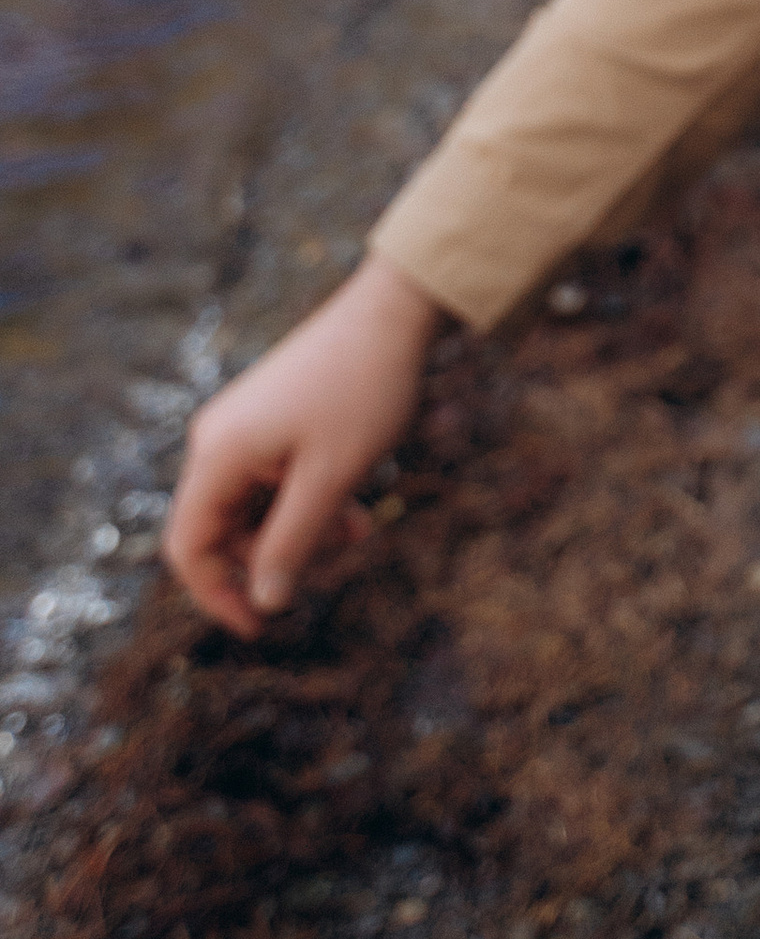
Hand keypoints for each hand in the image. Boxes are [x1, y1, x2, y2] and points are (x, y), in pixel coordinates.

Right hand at [163, 253, 448, 634]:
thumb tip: (265, 601)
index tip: (260, 626)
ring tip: (361, 526)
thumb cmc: (364, 391)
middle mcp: (217, 439)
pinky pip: (273, 477)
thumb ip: (292, 543)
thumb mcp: (332, 479)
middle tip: (343, 551)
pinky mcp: (269, 417)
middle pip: (222, 527)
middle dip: (276, 553)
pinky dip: (308, 497)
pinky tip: (355, 501)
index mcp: (218, 454)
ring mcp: (242, 425)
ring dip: (301, 525)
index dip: (217, 594)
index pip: (189, 547)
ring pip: (254, 504)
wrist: (393, 312)